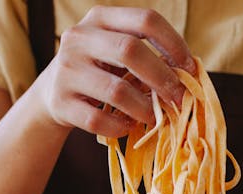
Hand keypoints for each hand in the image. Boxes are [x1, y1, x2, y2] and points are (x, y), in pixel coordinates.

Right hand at [35, 6, 195, 137]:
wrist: (52, 94)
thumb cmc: (98, 72)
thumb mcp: (116, 54)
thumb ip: (146, 57)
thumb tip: (188, 77)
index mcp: (100, 18)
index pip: (145, 20)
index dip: (173, 44)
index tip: (190, 69)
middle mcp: (80, 38)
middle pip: (130, 51)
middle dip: (161, 78)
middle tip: (178, 99)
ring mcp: (67, 70)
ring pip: (116, 90)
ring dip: (143, 108)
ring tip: (153, 117)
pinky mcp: (61, 102)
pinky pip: (98, 120)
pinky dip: (119, 127)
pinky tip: (127, 126)